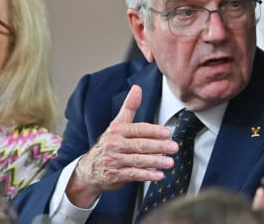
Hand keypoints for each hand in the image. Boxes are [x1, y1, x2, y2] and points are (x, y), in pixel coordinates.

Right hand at [65, 85, 178, 207]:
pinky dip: (147, 175)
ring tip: (170, 162)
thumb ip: (129, 107)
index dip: (153, 131)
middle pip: (140, 145)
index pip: (138, 130)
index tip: (167, 133)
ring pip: (138, 160)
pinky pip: (134, 175)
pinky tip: (159, 175)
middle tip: (174, 147)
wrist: (89, 169)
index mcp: (117, 131)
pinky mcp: (116, 175)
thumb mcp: (117, 124)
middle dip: (159, 147)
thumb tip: (137, 88)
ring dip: (156, 162)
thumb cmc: (108, 144)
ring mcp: (115, 161)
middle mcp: (115, 145)